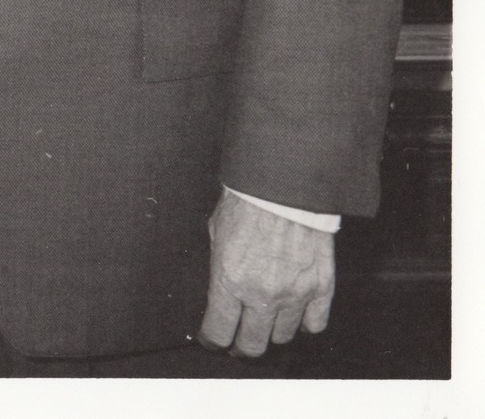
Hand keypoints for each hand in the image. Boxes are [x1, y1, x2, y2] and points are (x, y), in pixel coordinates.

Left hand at [198, 189, 335, 355]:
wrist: (284, 186)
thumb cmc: (247, 204)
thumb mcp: (216, 235)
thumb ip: (220, 268)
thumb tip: (219, 292)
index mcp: (230, 280)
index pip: (219, 330)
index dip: (213, 339)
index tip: (213, 339)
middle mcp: (262, 294)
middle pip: (252, 345)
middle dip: (241, 347)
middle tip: (237, 341)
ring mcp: (295, 294)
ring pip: (283, 337)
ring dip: (271, 333)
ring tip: (265, 324)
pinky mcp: (321, 288)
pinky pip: (315, 325)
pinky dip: (305, 325)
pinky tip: (295, 317)